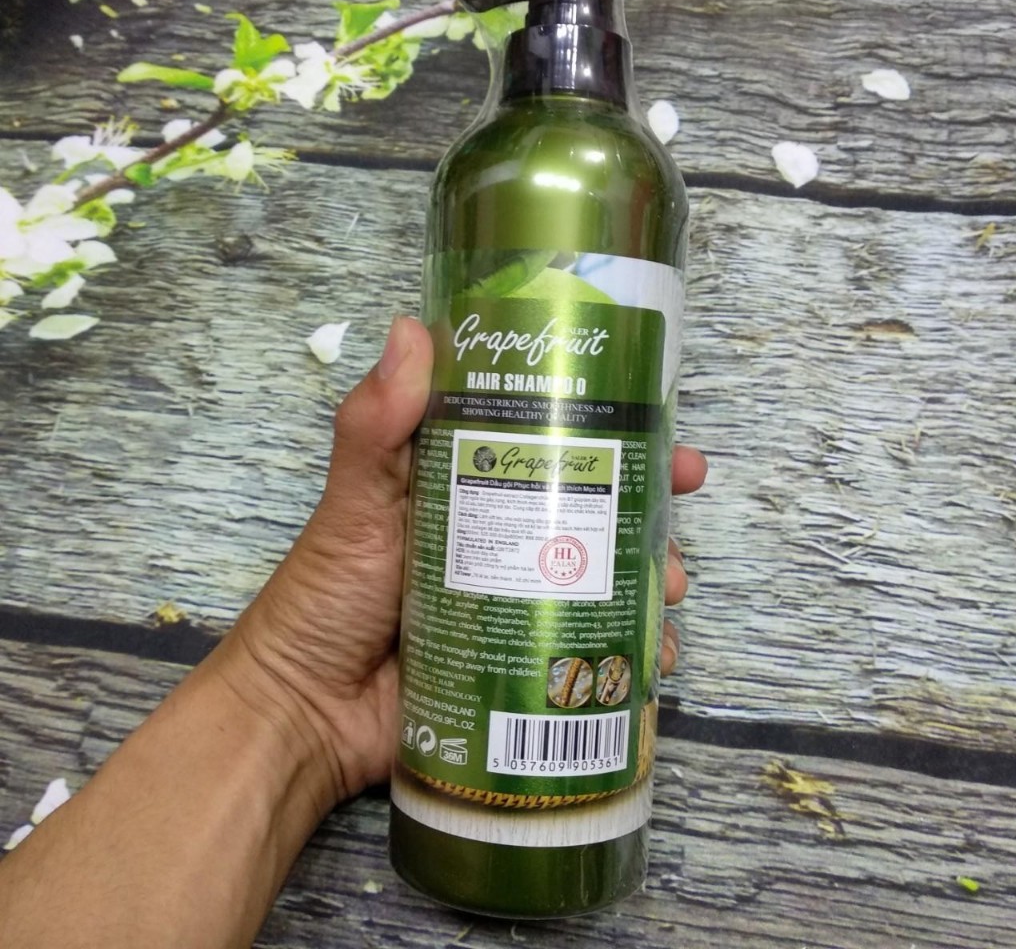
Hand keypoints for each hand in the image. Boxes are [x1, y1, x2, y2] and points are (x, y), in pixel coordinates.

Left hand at [228, 316, 707, 802]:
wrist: (305, 716)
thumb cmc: (326, 600)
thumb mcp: (354, 508)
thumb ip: (374, 428)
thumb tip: (412, 327)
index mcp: (467, 489)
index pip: (550, 446)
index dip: (610, 431)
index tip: (660, 426)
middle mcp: (500, 540)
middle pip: (592, 510)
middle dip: (647, 504)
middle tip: (681, 503)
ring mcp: (515, 604)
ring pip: (603, 577)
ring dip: (649, 575)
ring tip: (670, 587)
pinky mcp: (521, 664)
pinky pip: (590, 649)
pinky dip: (631, 650)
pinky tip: (657, 654)